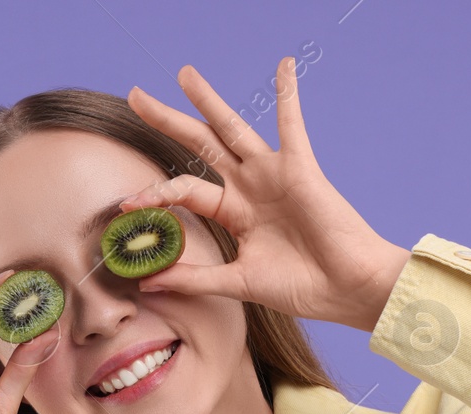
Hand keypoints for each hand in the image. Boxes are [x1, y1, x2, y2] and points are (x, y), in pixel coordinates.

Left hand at [119, 58, 412, 333]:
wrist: (345, 290)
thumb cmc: (301, 287)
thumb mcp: (237, 283)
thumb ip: (194, 278)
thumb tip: (147, 282)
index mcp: (235, 213)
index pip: (184, 191)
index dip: (154, 194)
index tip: (124, 204)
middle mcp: (249, 187)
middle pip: (200, 145)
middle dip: (169, 121)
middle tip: (137, 96)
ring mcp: (272, 175)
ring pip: (232, 129)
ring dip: (208, 101)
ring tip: (184, 75)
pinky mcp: (299, 169)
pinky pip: (292, 125)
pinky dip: (288, 94)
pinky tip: (284, 66)